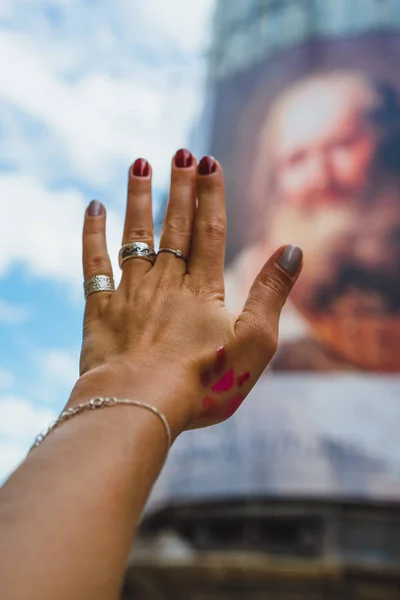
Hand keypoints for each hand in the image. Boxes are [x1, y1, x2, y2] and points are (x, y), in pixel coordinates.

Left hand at [75, 151, 302, 437]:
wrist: (141, 404)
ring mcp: (131, 292)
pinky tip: (93, 206)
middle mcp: (166, 281)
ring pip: (135, 233)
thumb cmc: (205, 380)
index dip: (211, 194)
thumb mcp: (255, 342)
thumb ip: (273, 293)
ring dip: (138, 197)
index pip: (209, 229)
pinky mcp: (101, 309)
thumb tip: (293, 249)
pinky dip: (92, 234)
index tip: (209, 162)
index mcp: (204, 288)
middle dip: (179, 186)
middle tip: (181, 151)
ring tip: (138, 163)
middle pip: (174, 224)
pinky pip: (94, 264)